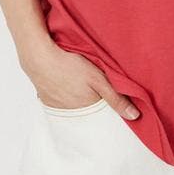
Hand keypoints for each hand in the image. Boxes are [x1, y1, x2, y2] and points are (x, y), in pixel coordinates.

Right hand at [20, 41, 140, 119]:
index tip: (112, 94)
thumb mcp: (98, 78)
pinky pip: (60, 100)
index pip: (104, 111)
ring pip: (74, 104)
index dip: (109, 102)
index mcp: (87, 108)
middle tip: (93, 84)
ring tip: (79, 81)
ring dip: (78, 96)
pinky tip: (66, 81)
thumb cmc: (69, 65)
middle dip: (94, 100)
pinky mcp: (47, 99)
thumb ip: (116, 98)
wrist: (39, 57)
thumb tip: (134, 117)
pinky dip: (65, 93)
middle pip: (89, 108)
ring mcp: (58, 107)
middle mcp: (73, 112)